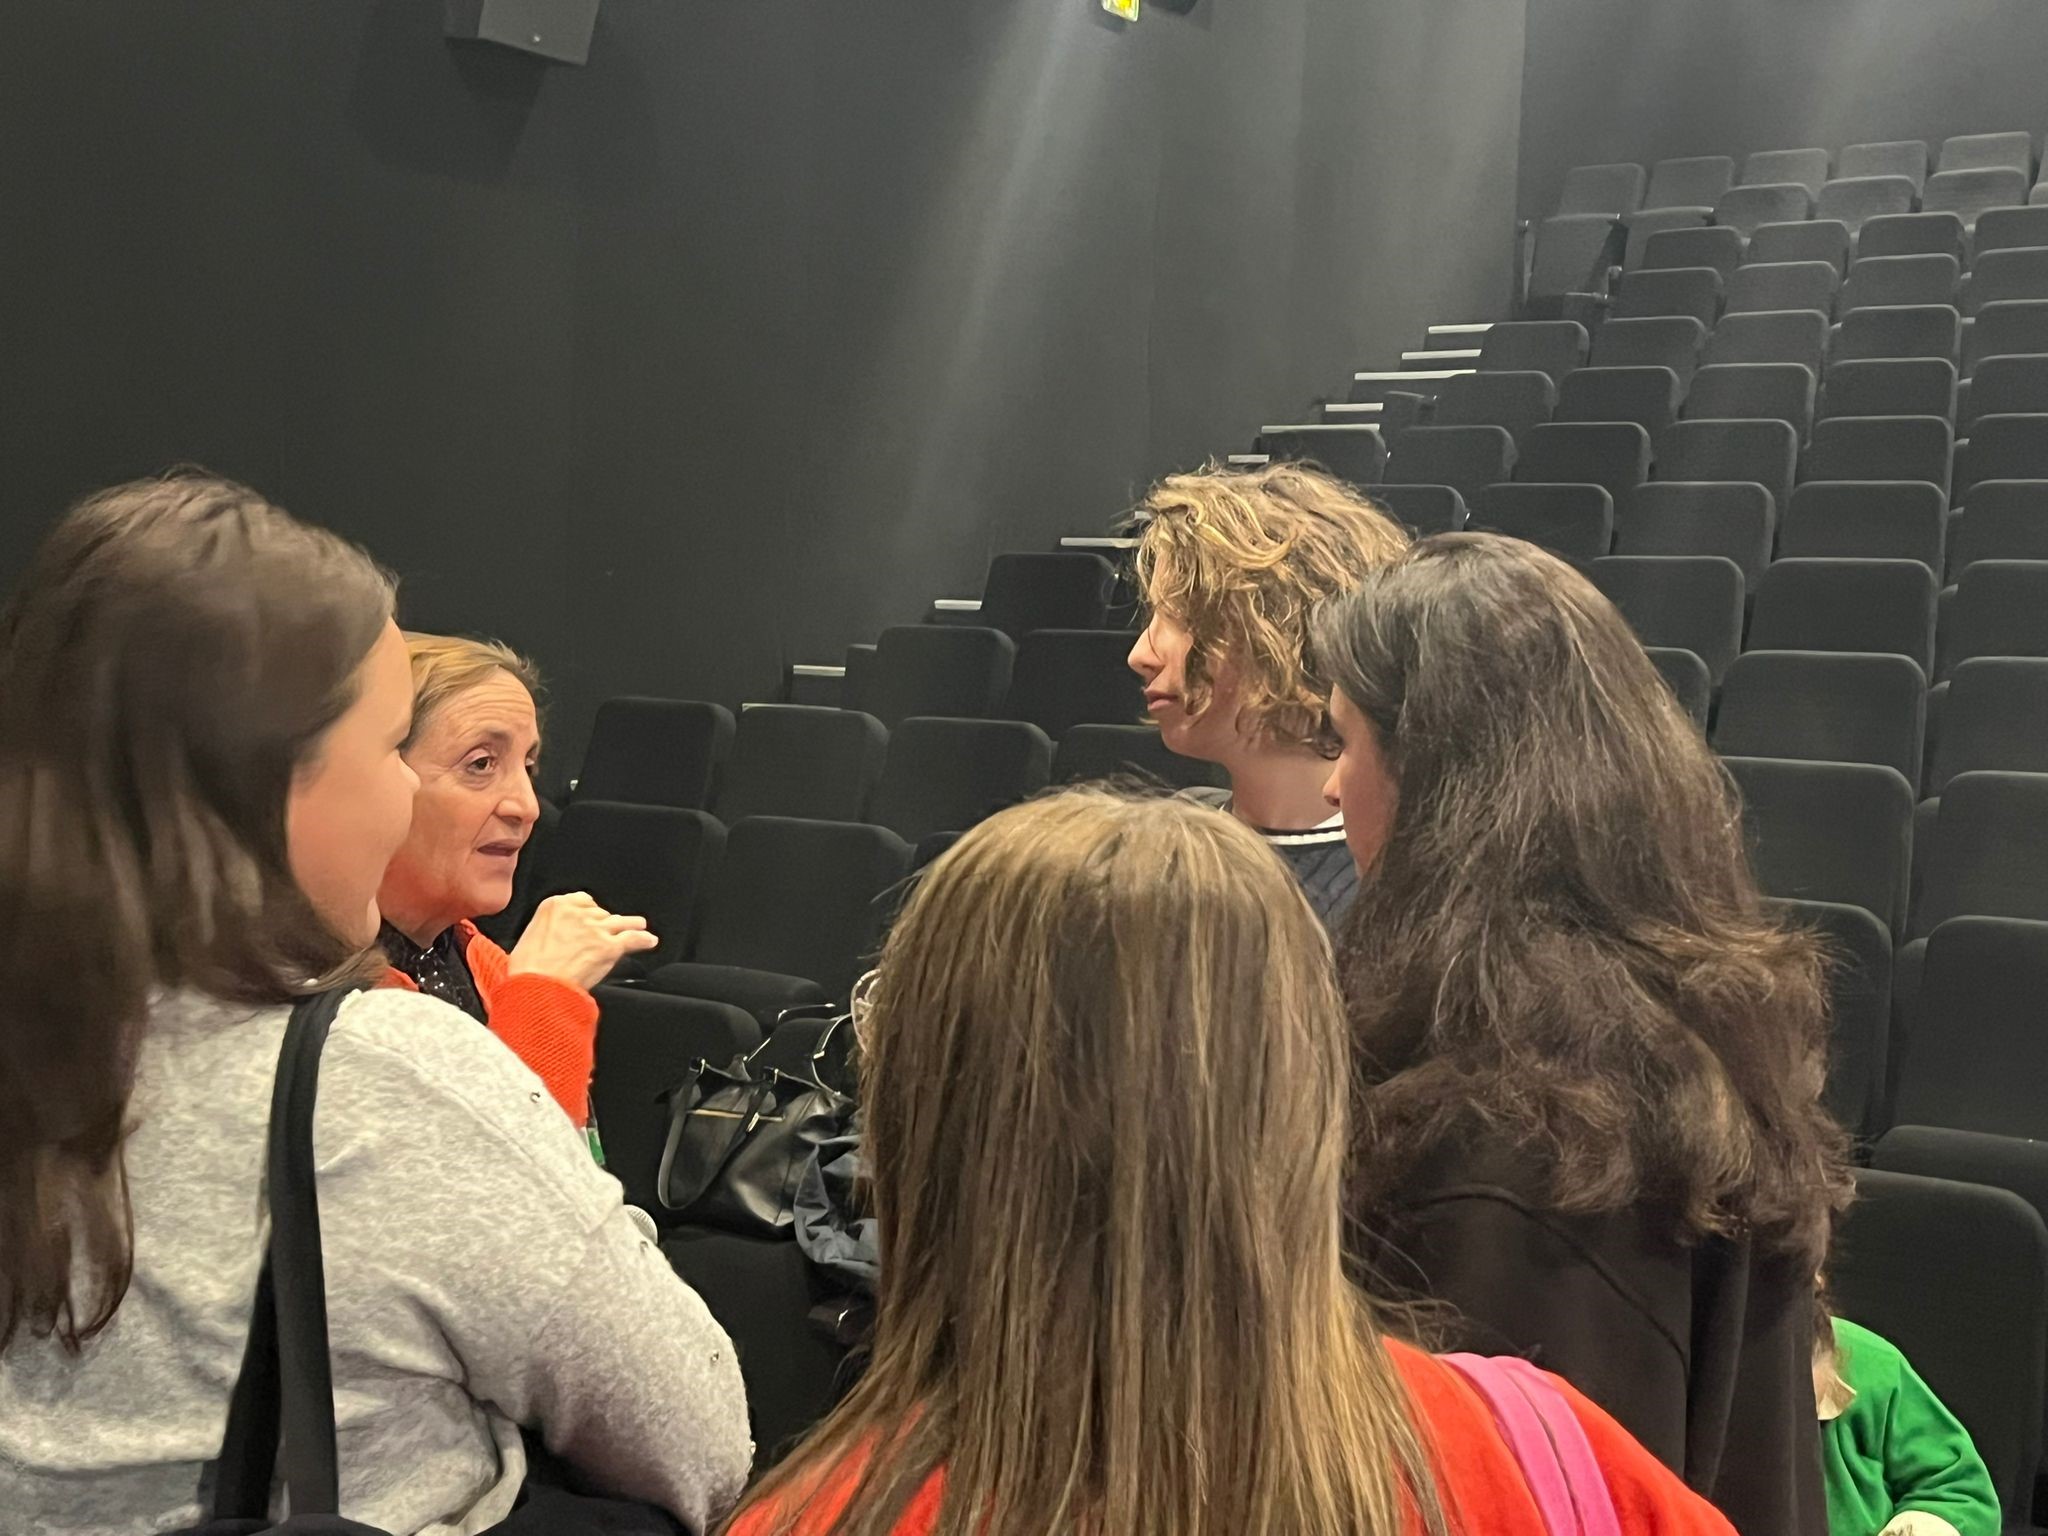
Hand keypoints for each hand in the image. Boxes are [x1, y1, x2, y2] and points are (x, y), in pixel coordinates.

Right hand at [506, 892, 659, 990]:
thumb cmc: (527, 969)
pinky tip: (649, 941)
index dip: (590, 912)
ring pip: (620, 923)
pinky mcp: (610, 947)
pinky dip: (644, 940)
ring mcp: (596, 929)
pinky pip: (634, 938)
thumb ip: (550, 930)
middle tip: (607, 934)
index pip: (583, 900)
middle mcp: (578, 913)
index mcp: (555, 905)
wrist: (536, 986)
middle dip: (605, 924)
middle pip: (601, 914)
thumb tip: (558, 938)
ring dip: (631, 925)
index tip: (592, 919)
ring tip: (639, 927)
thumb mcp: (529, 937)